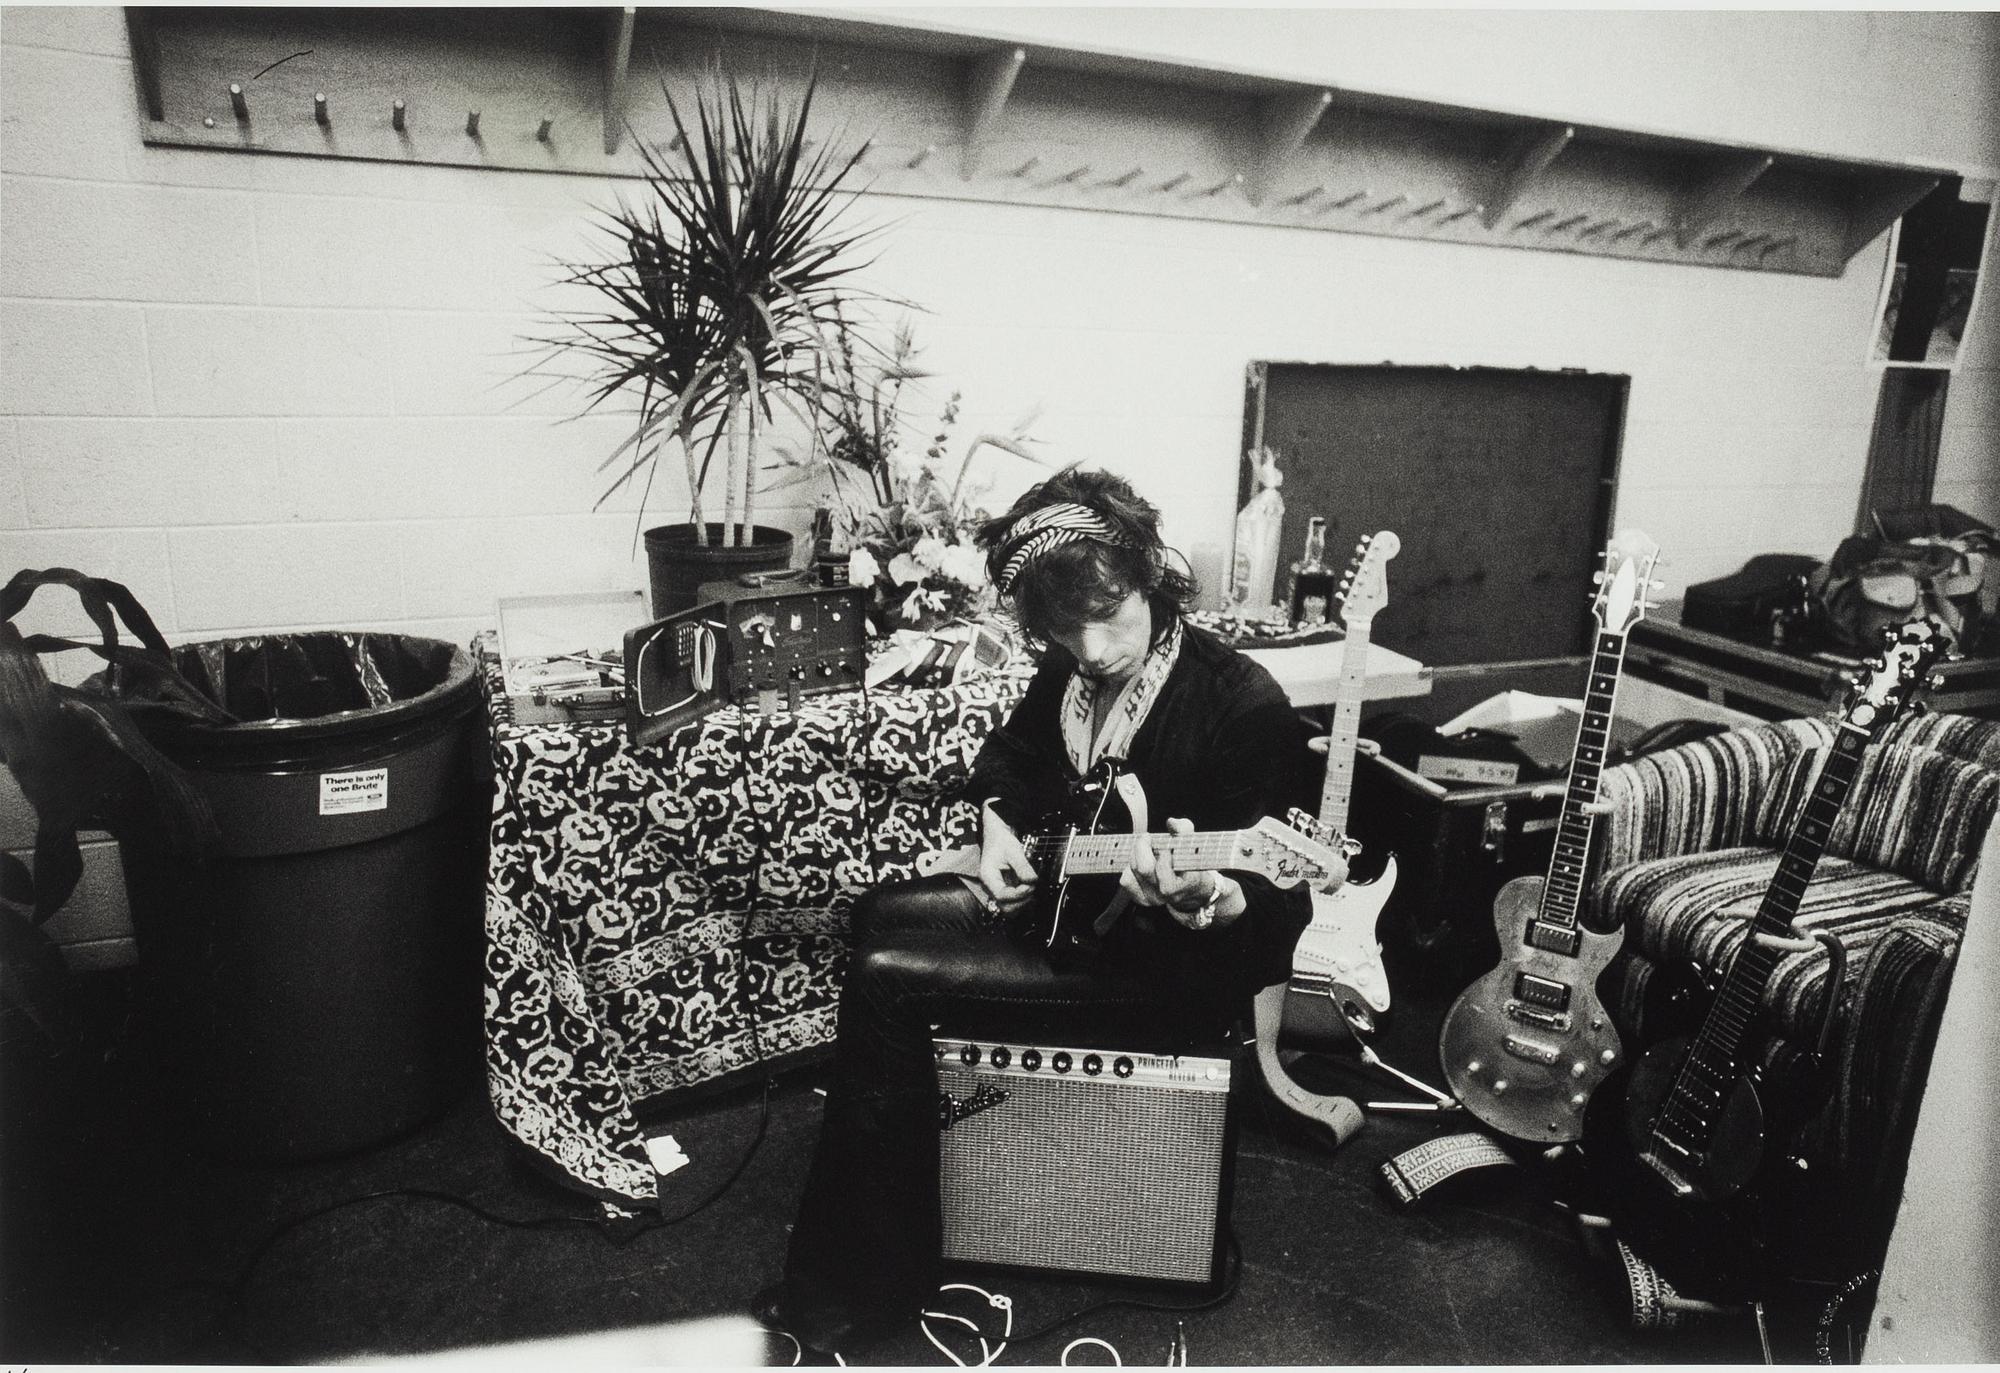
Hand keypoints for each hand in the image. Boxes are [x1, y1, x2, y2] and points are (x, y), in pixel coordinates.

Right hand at [977, 803, 1037, 914]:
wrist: (996, 835)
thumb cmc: (1001, 841)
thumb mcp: (1013, 850)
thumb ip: (1023, 867)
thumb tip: (1032, 881)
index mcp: (988, 877)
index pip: (1002, 895)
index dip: (1018, 894)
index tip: (1029, 884)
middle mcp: (991, 886)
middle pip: (1005, 907)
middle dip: (1021, 900)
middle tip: (1031, 886)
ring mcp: (998, 889)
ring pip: (1009, 908)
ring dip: (1023, 902)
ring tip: (1031, 887)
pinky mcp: (1005, 889)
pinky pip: (1013, 902)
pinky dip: (1023, 899)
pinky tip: (1029, 887)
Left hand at [1120, 817, 1240, 929]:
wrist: (1191, 888)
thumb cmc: (1190, 862)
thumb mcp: (1192, 843)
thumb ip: (1184, 830)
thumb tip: (1171, 822)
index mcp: (1182, 884)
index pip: (1165, 871)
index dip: (1163, 855)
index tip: (1165, 846)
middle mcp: (1166, 895)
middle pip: (1144, 869)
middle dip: (1142, 848)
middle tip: (1147, 838)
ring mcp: (1153, 898)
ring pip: (1133, 872)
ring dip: (1136, 855)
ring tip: (1145, 850)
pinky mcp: (1141, 899)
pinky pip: (1126, 880)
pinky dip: (1130, 867)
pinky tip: (1140, 862)